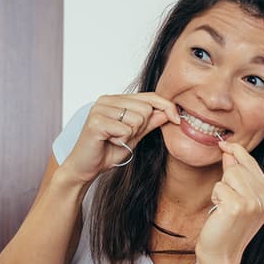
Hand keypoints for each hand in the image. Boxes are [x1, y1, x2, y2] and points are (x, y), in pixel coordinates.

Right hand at [61, 93, 179, 181]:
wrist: (85, 168)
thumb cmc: (107, 151)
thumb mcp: (135, 136)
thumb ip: (150, 122)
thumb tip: (169, 111)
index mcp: (116, 99)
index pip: (149, 96)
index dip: (167, 107)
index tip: (178, 120)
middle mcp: (107, 100)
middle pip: (146, 109)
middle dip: (141, 128)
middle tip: (124, 137)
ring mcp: (100, 108)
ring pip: (137, 119)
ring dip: (130, 135)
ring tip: (115, 139)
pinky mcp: (96, 121)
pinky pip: (125, 130)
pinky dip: (122, 140)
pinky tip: (109, 142)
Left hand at [195, 142, 263, 263]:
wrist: (222, 256)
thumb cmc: (228, 228)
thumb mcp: (239, 198)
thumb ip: (238, 174)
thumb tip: (230, 151)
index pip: (252, 163)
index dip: (237, 151)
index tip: (225, 145)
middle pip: (239, 166)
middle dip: (227, 178)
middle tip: (228, 202)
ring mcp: (254, 202)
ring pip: (230, 174)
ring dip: (221, 188)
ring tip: (225, 207)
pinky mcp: (238, 206)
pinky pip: (219, 187)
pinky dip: (215, 198)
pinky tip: (220, 213)